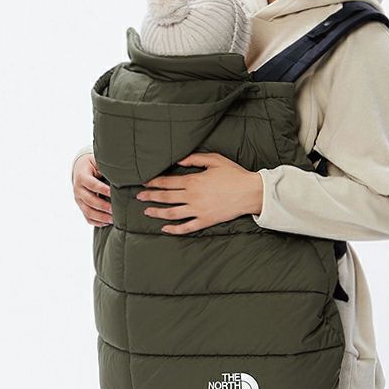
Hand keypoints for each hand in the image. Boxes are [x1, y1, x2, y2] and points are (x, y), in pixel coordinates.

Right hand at [72, 152, 111, 226]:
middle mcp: (78, 189)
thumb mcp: (97, 162)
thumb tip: (122, 174)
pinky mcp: (81, 207)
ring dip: (101, 217)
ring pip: (88, 212)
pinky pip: (88, 218)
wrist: (80, 169)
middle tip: (115, 210)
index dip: (103, 190)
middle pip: (90, 200)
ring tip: (113, 220)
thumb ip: (106, 168)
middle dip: (103, 206)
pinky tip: (107, 223)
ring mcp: (79, 200)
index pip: (92, 185)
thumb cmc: (93, 165)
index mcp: (82, 176)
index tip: (113, 194)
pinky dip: (97, 222)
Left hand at [136, 152, 263, 233]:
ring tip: (147, 211)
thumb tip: (178, 159)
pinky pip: (186, 227)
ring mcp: (198, 211)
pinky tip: (164, 229)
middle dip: (150, 196)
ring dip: (157, 212)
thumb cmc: (234, 174)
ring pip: (172, 213)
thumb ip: (194, 159)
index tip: (144, 183)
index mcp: (193, 181)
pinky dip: (174, 229)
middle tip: (138, 197)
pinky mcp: (205, 221)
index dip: (154, 182)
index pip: (168, 182)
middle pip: (166, 197)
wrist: (250, 193)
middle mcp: (192, 197)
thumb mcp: (214, 160)